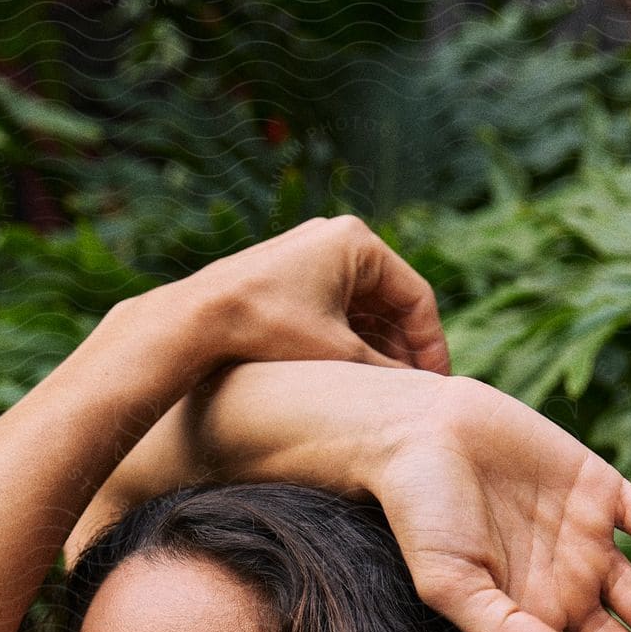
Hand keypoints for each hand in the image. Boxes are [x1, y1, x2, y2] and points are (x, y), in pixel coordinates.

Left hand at [163, 213, 451, 376]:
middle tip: (414, 391)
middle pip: (391, 300)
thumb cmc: (267, 328)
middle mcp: (336, 236)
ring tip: (386, 387)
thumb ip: (384, 371)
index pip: (416, 297)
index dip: (430, 346)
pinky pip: (336, 305)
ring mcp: (311, 252)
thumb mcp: (337, 355)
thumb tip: (420, 395)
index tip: (435, 385)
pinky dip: (349, 336)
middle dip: (403, 347)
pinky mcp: (290, 271)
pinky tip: (354, 372)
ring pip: (363, 305)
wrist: (195, 320)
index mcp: (358, 242)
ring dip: (377, 345)